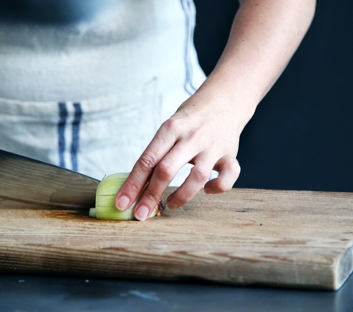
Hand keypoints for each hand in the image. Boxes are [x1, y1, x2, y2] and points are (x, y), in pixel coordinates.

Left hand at [114, 0, 314, 220]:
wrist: (225, 99)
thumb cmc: (190, 119)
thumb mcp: (169, 128)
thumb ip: (157, 153)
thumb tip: (136, 186)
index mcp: (170, 129)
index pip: (146, 160)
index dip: (132, 184)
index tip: (122, 202)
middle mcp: (191, 137)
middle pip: (166, 169)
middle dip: (151, 195)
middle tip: (140, 214)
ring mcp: (212, 146)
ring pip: (197, 177)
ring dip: (181, 196)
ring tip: (169, 205)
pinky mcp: (230, 154)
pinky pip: (228, 177)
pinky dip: (218, 188)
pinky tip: (208, 190)